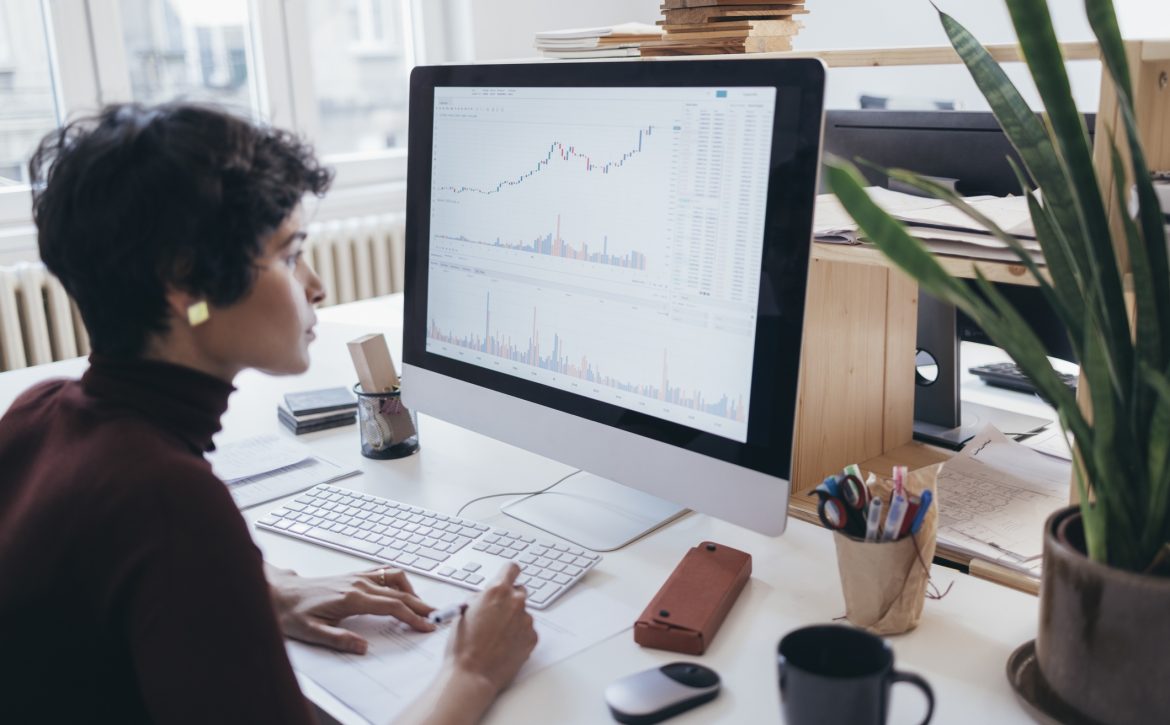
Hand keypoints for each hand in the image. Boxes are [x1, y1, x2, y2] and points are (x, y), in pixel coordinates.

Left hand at [266, 564, 435, 653]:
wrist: (280, 594)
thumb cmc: (293, 613)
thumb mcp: (312, 632)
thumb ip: (339, 639)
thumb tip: (363, 647)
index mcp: (352, 598)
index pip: (392, 606)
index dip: (413, 617)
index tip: (428, 626)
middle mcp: (359, 583)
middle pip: (400, 592)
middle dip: (421, 605)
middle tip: (438, 617)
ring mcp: (358, 576)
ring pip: (395, 577)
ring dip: (412, 590)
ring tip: (420, 607)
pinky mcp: (354, 575)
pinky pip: (384, 572)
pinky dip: (399, 581)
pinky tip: (401, 591)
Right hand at [446, 563, 537, 694]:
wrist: (472, 674)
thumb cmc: (463, 646)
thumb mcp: (463, 612)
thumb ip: (480, 599)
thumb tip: (484, 597)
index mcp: (497, 591)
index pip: (511, 569)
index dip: (508, 573)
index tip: (507, 578)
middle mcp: (515, 601)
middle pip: (519, 591)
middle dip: (509, 599)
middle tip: (496, 614)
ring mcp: (526, 620)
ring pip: (522, 613)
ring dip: (513, 620)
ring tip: (495, 637)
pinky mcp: (532, 637)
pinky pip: (527, 630)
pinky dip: (518, 635)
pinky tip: (503, 646)